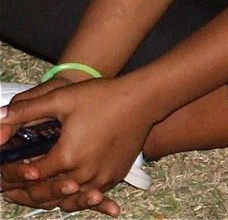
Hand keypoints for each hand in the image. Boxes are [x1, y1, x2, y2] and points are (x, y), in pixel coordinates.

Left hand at [1, 77, 149, 215]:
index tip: (6, 172)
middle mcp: (84, 173)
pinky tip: (69, 190)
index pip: (31, 175)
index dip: (15, 174)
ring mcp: (103, 177)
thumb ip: (27, 110)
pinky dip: (76, 195)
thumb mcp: (62, 98)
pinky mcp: (116, 176)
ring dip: (52, 197)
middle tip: (14, 189)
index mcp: (67, 156)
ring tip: (38, 192)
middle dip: (28, 191)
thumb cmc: (103, 96)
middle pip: (48, 192)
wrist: (144, 99)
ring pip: (69, 199)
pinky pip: (90, 194)